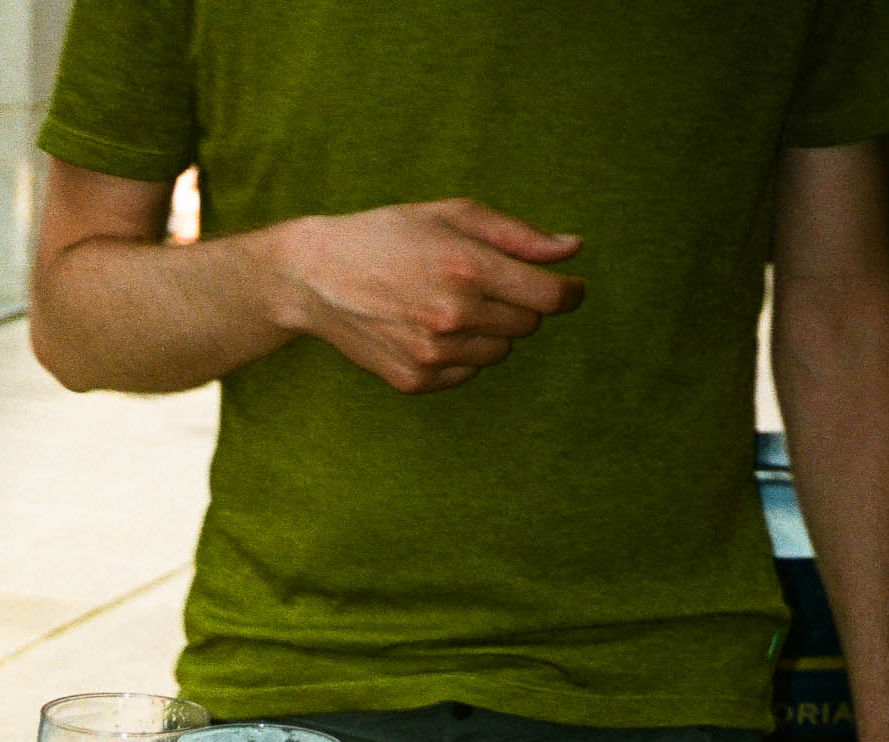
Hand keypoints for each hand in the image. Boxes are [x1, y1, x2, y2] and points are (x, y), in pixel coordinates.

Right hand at [250, 200, 585, 392]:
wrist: (316, 276)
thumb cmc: (387, 235)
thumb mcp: (453, 214)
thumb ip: (518, 235)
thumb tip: (572, 249)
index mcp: (468, 268)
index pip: (551, 297)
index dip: (570, 293)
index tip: (570, 288)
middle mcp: (453, 315)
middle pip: (527, 325)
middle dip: (517, 304)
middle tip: (482, 284)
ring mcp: (433, 354)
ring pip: (499, 352)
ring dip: (489, 331)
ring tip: (450, 305)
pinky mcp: (415, 380)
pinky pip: (466, 373)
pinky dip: (460, 354)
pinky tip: (428, 328)